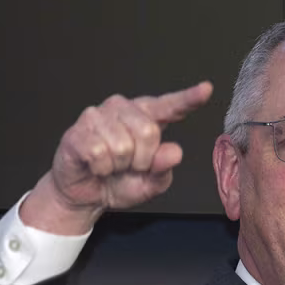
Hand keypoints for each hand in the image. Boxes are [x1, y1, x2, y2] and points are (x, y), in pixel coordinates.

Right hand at [21, 82, 213, 233]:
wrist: (86, 195)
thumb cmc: (119, 182)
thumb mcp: (151, 183)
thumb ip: (164, 169)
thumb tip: (174, 152)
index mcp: (146, 117)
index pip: (170, 106)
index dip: (188, 99)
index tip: (206, 90)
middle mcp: (122, 109)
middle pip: (148, 131)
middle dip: (142, 160)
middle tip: (129, 166)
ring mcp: (98, 116)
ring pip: (123, 145)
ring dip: (119, 166)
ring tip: (111, 165)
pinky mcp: (79, 131)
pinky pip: (100, 153)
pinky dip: (101, 168)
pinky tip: (96, 166)